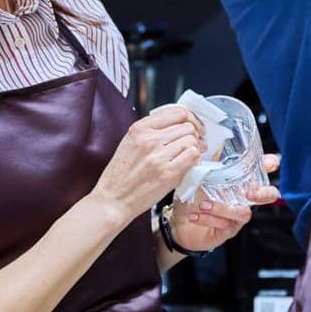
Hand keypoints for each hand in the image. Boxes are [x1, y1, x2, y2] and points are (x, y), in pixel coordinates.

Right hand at [90, 106, 204, 221]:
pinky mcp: (168, 173)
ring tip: (193, 153)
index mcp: (140, 129)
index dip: (191, 117)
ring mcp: (159, 156)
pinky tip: (190, 162)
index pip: (176, 112)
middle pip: (187, 126)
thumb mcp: (130, 143)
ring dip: (196, 146)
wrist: (113, 199)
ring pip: (191, 140)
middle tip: (197, 141)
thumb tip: (179, 125)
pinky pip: (192, 156)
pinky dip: (195, 158)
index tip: (194, 124)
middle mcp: (149, 139)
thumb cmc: (121, 175)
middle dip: (195, 133)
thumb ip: (152, 131)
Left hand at [168, 154, 280, 253]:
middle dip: (263, 193)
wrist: (179, 222)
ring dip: (223, 207)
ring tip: (203, 204)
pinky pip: (224, 226)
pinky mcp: (226, 231)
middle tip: (250, 191)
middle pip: (267, 196)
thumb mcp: (201, 174)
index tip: (271, 163)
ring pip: (243, 213)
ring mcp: (236, 217)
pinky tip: (195, 215)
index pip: (262, 171)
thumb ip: (212, 160)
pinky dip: (209, 219)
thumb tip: (215, 138)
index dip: (270, 167)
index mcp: (240, 183)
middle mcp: (243, 200)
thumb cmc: (194, 196)